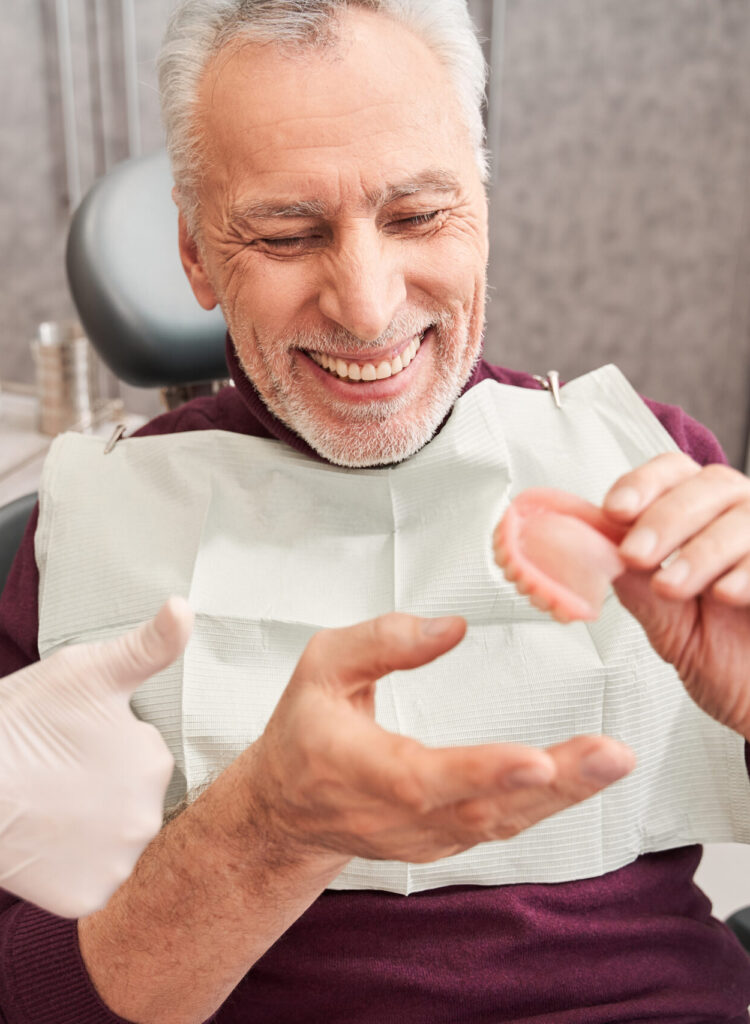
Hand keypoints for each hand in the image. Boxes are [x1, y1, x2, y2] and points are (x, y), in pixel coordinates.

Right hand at [0, 596, 192, 916]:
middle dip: (103, 788)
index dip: (105, 746)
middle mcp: (149, 818)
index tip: (72, 742)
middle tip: (57, 775)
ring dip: (91, 828)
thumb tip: (185, 607)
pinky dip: (72, 868)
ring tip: (48, 806)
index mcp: (155, 762)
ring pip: (114, 841)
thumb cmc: (19, 723)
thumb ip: (148, 646)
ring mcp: (118, 864)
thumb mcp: (86, 671)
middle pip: (132, 800)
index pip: (143, 755)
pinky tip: (46, 843)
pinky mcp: (87, 899)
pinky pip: (91, 881)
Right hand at [248, 614, 633, 864]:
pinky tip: (586, 777)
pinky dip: (547, 804)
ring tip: (613, 760)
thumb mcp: (321, 666)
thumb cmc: (304, 731)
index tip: (537, 759)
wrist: (286, 809)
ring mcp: (424, 837)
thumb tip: (452, 627)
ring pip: (501, 822)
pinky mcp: (444, 841)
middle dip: (554, 784)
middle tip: (612, 755)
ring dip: (564, 795)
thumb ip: (381, 641)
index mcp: (359, 769)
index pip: (424, 778)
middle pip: (482, 809)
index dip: (482, 772)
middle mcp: (396, 816)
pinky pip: (502, 825)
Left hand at [603, 453, 749, 736]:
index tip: (614, 510)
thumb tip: (588, 546)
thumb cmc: (723, 659)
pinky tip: (725, 594)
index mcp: (701, 518)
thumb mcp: (665, 621)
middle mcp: (740, 519)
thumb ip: (634, 580)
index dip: (643, 484)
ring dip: (700, 550)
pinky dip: (747, 571)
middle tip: (635, 555)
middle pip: (709, 485)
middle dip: (665, 518)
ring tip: (672, 587)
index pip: (673, 472)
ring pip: (743, 516)